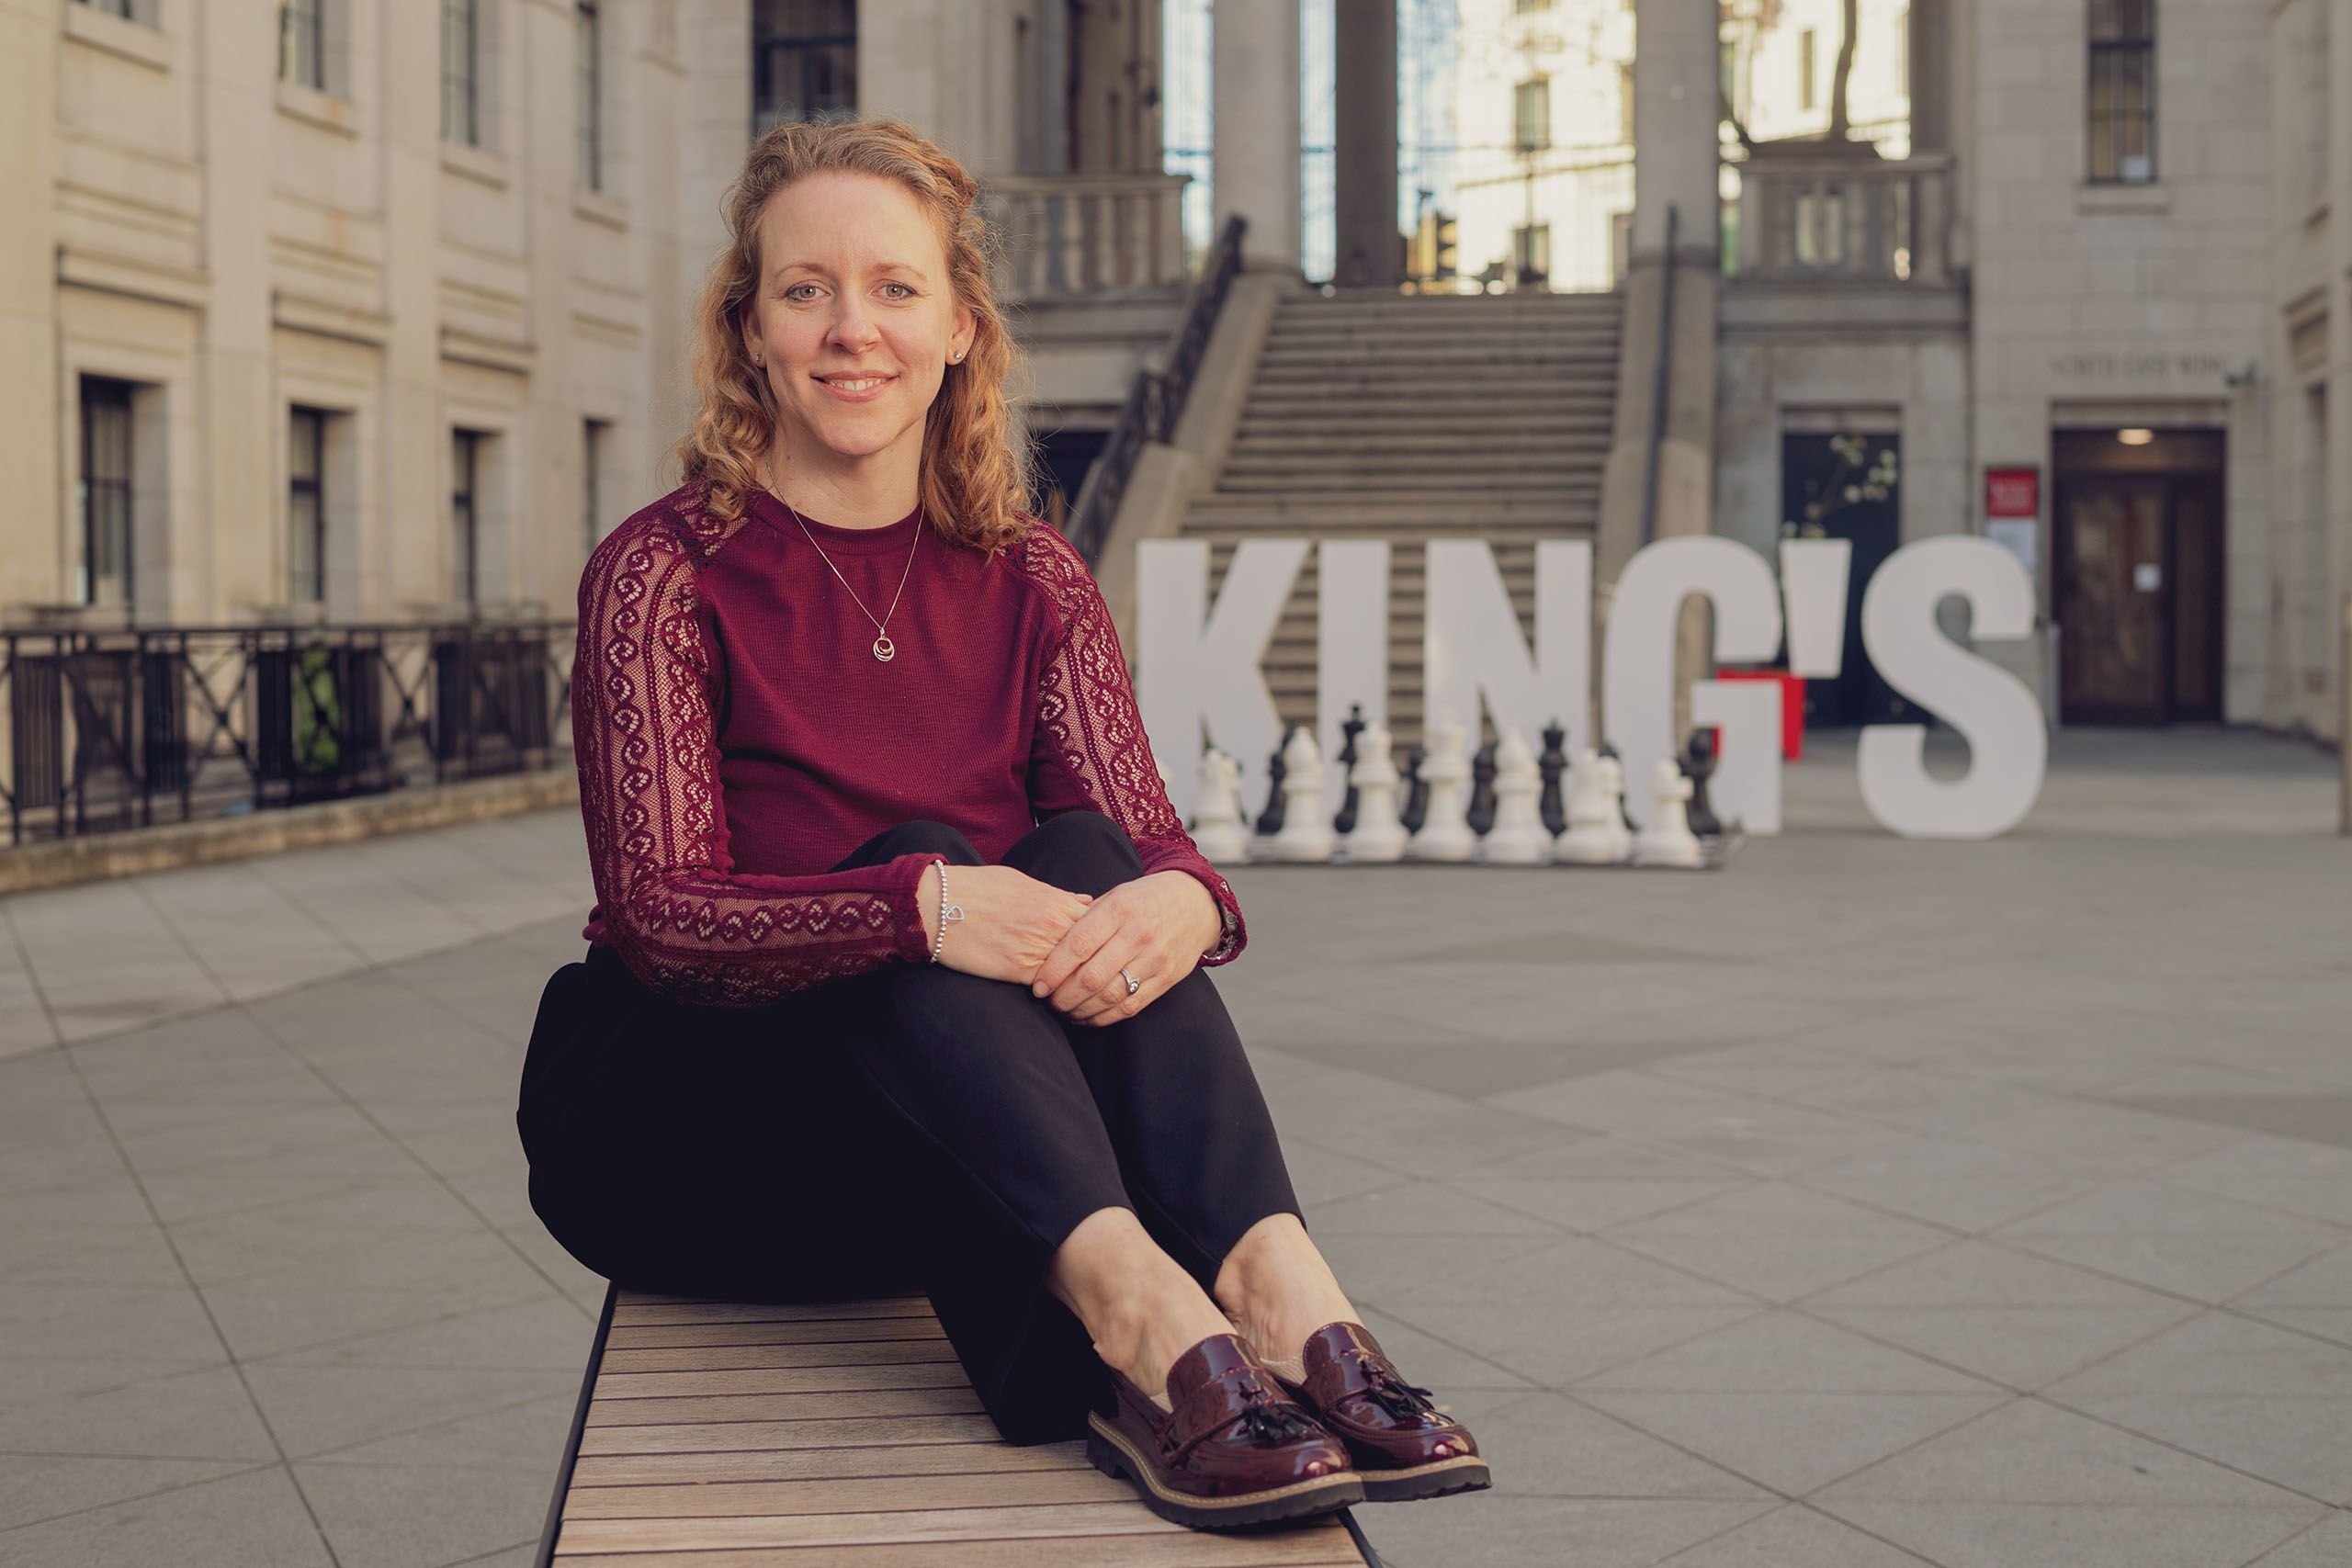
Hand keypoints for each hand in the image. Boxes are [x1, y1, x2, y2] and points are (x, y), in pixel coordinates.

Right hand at [919, 863, 1093, 984]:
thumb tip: (1085, 902)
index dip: (1105, 940)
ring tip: (1087, 993)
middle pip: (1092, 952)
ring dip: (1081, 984)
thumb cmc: (977, 889)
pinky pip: (1050, 986)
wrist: (938, 906)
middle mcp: (1052, 926)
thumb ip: (1057, 895)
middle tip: (1105, 977)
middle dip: (1100, 964)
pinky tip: (1061, 999)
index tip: (1107, 950)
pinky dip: (1059, 993)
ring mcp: (1037, 949)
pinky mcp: (1018, 971)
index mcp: (1055, 902)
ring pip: (1075, 973)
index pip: (1097, 926)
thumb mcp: (1022, 882)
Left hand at [1029, 871, 1220, 1025]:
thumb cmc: (1146, 899)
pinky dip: (1103, 1017)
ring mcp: (1155, 959)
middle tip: (1049, 1001)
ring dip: (1080, 1010)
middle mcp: (1138, 934)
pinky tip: (1087, 1015)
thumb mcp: (1116, 895)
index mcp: (1120, 909)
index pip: (1079, 945)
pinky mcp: (1166, 979)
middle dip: (1063, 996)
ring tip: (1064, 1010)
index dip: (1054, 970)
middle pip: (1092, 977)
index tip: (1038, 985)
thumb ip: (1085, 919)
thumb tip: (1046, 946)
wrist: (1197, 905)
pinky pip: (1129, 1007)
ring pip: (1109, 996)